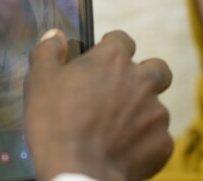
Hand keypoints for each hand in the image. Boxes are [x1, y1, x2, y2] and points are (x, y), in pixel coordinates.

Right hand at [24, 29, 172, 180]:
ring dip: (142, 113)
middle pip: (155, 68)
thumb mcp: (40, 82)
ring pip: (157, 106)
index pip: (122, 39)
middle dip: (144, 75)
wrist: (78, 173)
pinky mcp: (163, 142)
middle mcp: (142, 80)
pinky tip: (124, 151)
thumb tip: (55, 36)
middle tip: (123, 92)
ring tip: (117, 130)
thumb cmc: (55, 124)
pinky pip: (158, 138)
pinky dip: (145, 143)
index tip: (103, 59)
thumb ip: (48, 52)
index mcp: (113, 59)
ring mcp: (157, 112)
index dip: (112, 47)